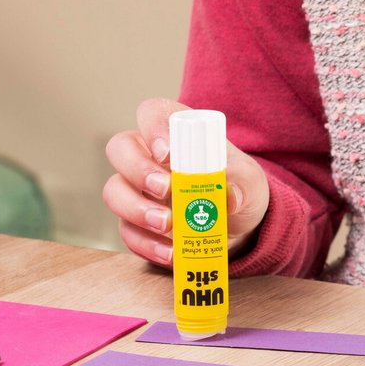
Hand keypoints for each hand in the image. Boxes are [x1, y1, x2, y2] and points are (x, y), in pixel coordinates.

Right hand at [103, 98, 269, 266]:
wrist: (238, 226)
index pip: (152, 113)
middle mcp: (148, 157)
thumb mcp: (250, 182)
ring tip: (167, 225)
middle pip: (119, 149)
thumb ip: (243, 183)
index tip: (168, 153)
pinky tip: (170, 252)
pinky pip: (126, 231)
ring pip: (114, 191)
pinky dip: (146, 243)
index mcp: (176, 134)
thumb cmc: (238, 189)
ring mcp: (136, 190)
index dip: (153, 127)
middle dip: (137, 170)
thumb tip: (230, 197)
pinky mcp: (135, 223)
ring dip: (136, 209)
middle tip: (165, 189)